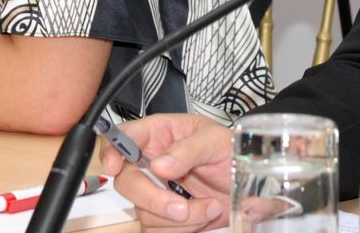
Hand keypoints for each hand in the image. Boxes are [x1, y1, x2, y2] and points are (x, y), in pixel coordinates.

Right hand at [98, 114, 230, 231]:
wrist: (248, 187)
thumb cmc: (231, 152)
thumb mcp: (215, 140)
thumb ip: (188, 149)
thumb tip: (160, 165)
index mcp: (159, 135)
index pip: (123, 136)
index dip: (111, 150)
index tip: (114, 165)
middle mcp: (151, 163)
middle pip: (126, 182)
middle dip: (152, 198)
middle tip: (181, 206)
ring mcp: (155, 192)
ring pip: (143, 212)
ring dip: (178, 217)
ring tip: (208, 205)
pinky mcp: (164, 218)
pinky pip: (156, 231)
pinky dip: (182, 229)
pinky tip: (202, 216)